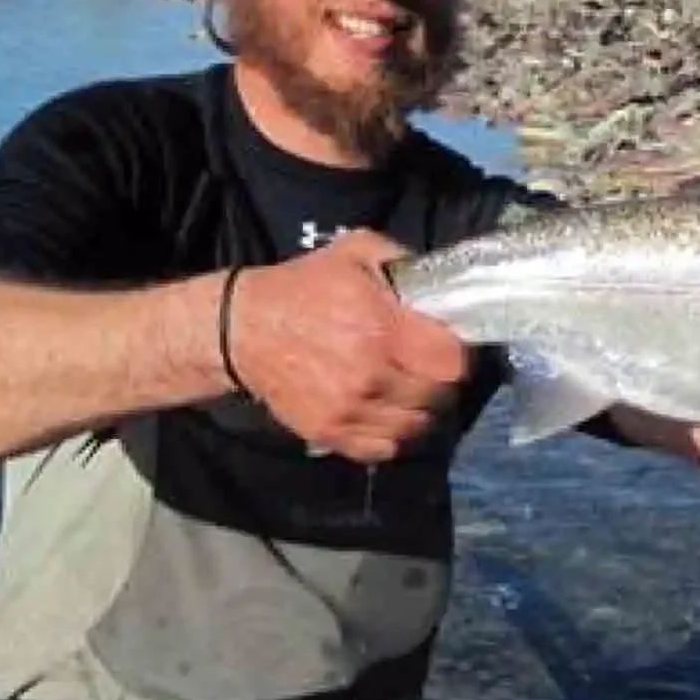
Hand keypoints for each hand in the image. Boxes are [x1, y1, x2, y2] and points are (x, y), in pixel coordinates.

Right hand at [224, 228, 471, 462]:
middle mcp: (371, 375)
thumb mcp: (355, 251)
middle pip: (438, 396)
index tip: (447, 345)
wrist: (242, 328)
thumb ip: (402, 261)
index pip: (451, 362)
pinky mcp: (329, 433)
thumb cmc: (303, 287)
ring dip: (418, 410)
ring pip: (415, 427)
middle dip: (439, 381)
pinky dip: (391, 435)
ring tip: (407, 391)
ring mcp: (349, 409)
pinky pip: (382, 449)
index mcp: (383, 329)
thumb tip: (440, 281)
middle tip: (426, 367)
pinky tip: (385, 413)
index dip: (456, 353)